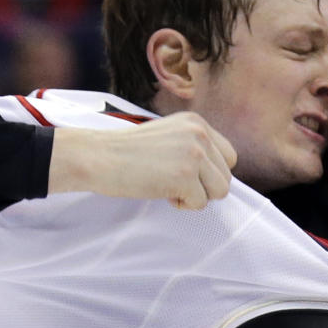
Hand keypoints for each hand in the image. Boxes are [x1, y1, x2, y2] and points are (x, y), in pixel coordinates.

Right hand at [49, 112, 236, 209]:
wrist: (97, 156)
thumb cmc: (128, 152)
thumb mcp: (170, 136)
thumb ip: (195, 147)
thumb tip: (219, 174)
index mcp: (197, 123)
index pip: (229, 157)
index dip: (211, 172)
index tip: (187, 174)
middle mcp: (200, 134)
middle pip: (227, 176)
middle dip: (204, 187)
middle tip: (174, 181)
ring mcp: (194, 154)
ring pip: (220, 191)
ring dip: (197, 196)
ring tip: (170, 186)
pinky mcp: (185, 176)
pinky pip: (200, 203)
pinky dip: (182, 204)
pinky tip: (162, 191)